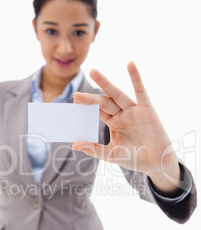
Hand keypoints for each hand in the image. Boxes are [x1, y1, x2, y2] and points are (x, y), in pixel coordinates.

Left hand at [72, 62, 180, 193]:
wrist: (156, 164)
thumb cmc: (134, 158)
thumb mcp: (111, 154)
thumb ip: (94, 149)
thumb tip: (74, 145)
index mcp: (113, 122)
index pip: (97, 111)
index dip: (87, 107)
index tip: (73, 103)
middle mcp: (122, 114)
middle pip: (104, 103)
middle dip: (90, 99)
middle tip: (75, 95)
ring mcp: (134, 111)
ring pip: (117, 95)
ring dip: (105, 83)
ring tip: (93, 72)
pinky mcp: (147, 110)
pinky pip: (141, 92)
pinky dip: (136, 78)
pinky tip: (130, 65)